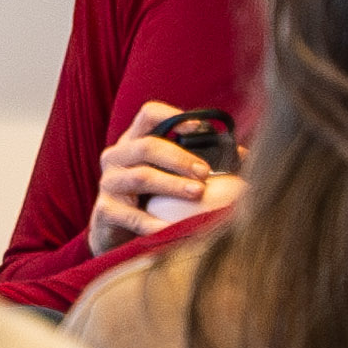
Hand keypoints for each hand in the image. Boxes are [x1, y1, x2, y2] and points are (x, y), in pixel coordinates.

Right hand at [89, 102, 246, 247]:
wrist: (117, 232)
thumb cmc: (151, 199)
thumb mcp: (170, 174)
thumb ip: (197, 162)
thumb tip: (243, 156)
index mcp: (135, 141)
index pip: (149, 115)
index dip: (174, 116)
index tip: (201, 129)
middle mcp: (117, 157)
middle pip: (147, 145)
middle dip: (180, 158)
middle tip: (205, 172)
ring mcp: (108, 183)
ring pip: (140, 176)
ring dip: (172, 184)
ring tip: (197, 193)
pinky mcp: (105, 210)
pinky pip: (131, 216)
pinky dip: (153, 222)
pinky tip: (171, 228)